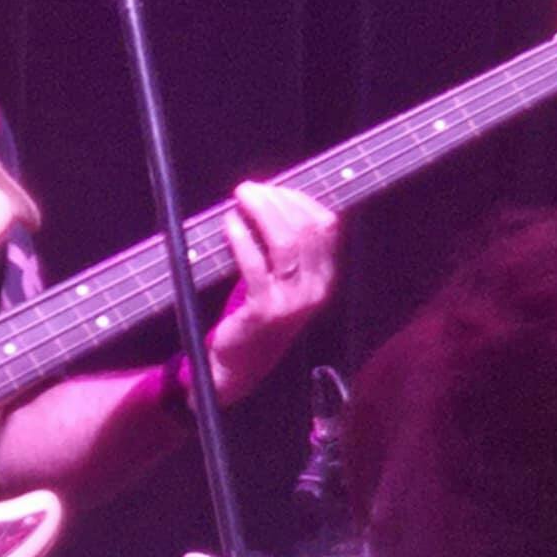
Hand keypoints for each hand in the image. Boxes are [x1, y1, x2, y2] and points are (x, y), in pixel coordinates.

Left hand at [207, 181, 336, 403]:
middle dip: (277, 200)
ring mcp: (292, 302)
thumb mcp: (283, 283)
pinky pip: (255, 264)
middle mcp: (315, 289)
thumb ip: (286, 249)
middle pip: (306, 228)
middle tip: (249, 189)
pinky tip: (230, 224)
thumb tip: (271, 200)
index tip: (273, 188)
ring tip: (241, 198)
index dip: (299, 200)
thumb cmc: (256, 317)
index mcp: (324, 278)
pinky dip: (241, 238)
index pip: (326, 225)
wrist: (239, 367)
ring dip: (261, 212)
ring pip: (285, 241)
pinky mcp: (264, 310)